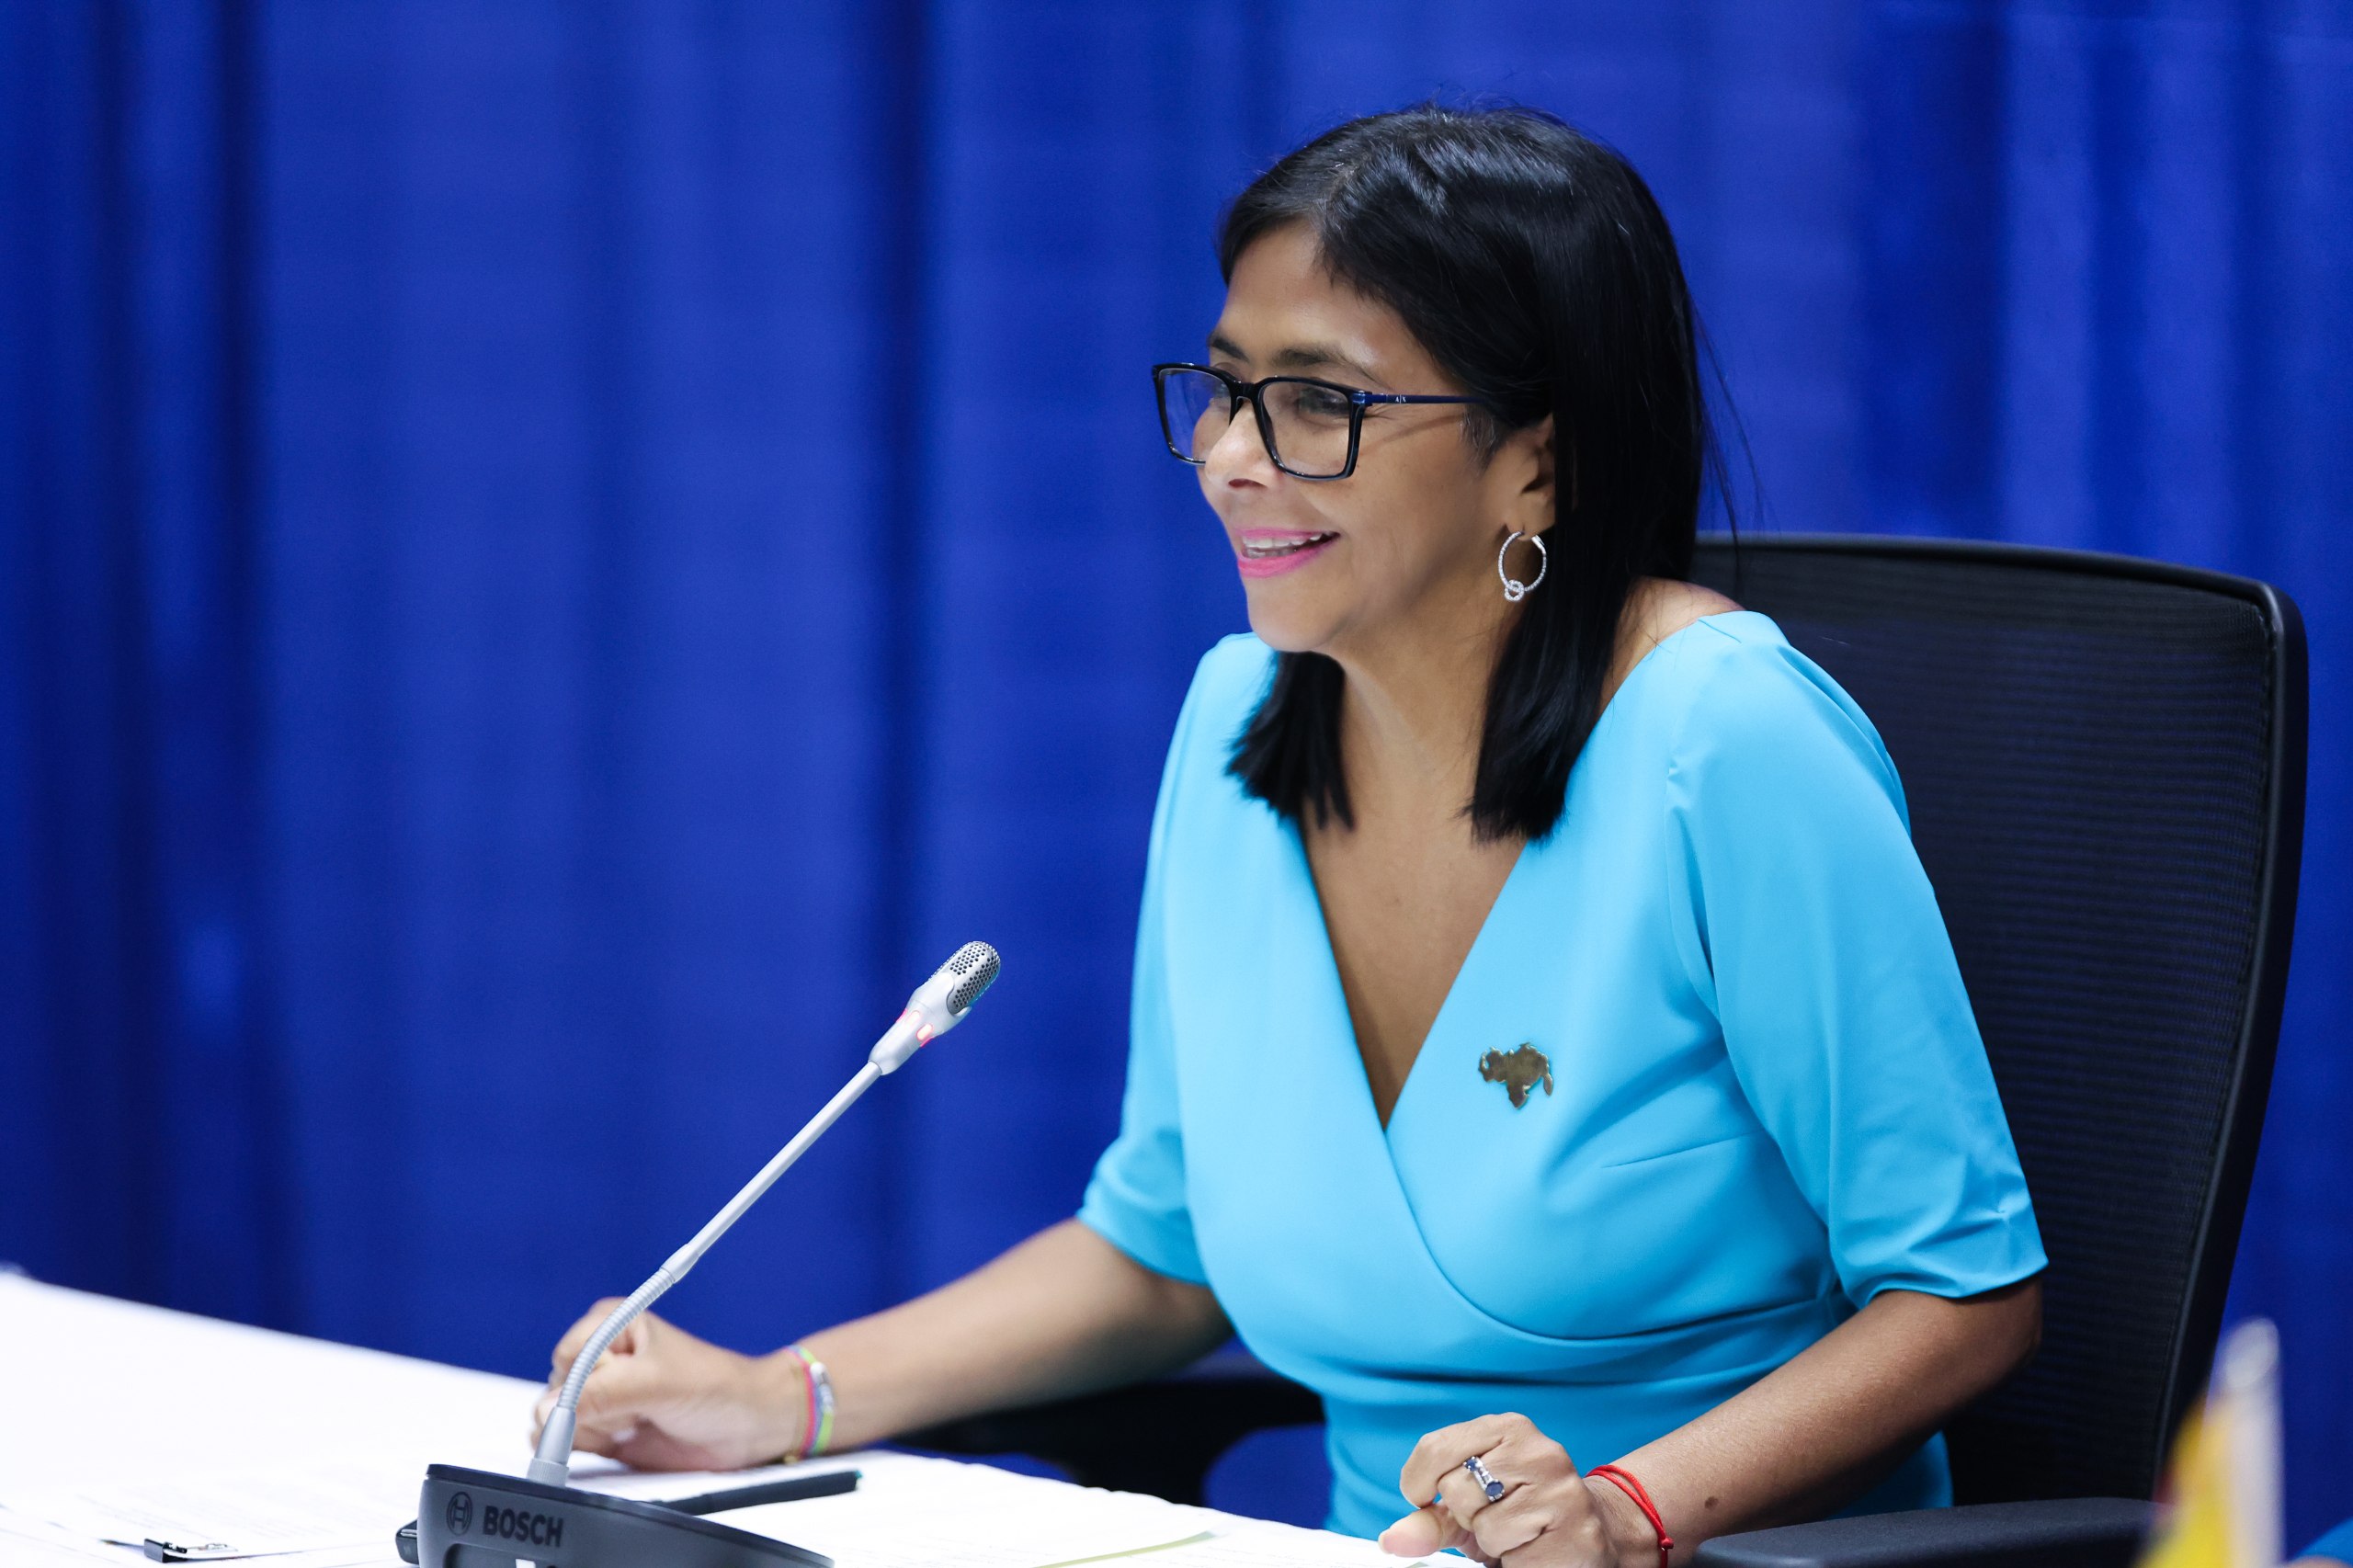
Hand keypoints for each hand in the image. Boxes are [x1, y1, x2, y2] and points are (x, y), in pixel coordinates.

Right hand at [532, 1302, 803, 1470]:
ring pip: (559, 1420)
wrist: (748, 1424)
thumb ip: (602, 1395)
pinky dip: (592, 1447)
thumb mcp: (658, 1383)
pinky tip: (626, 1439)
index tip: (617, 1392)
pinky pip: (570, 1442)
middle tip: (635, 1410)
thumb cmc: (715, 1386)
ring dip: (594, 1431)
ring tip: (637, 1422)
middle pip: (557, 1391)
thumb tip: (547, 1411)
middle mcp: (601, 1357)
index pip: (566, 1357)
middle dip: (591, 1410)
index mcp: (613, 1325)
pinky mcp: (604, 1428)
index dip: (586, 1381)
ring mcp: (601, 1395)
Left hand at [1379, 1413, 1652, 1567]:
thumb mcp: (1469, 1513)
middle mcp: (1535, 1447)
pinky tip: (1533, 1546)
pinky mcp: (1573, 1520)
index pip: (1435, 1448)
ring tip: (1517, 1534)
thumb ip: (1430, 1519)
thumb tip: (1392, 1539)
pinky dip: (1512, 1556)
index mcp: (1506, 1428)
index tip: (1424, 1497)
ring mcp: (1558, 1483)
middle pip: (1455, 1488)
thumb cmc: (1520, 1521)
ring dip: (1490, 1539)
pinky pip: (1509, 1544)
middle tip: (1495, 1519)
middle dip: (1465, 1516)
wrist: (1588, 1541)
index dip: (1418, 1482)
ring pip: (1482, 1521)